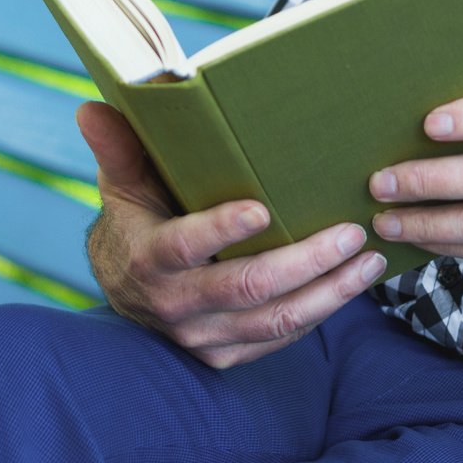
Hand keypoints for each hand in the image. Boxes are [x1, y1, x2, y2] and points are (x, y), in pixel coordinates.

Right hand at [77, 101, 386, 368]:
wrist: (126, 290)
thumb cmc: (137, 220)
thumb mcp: (122, 183)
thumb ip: (117, 148)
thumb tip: (92, 108)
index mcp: (148, 260)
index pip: (185, 246)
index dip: (222, 231)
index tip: (262, 208)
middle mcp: (174, 306)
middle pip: (246, 289)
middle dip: (306, 261)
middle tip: (352, 231)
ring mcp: (203, 337)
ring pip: (275, 321)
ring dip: (330, 292)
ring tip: (370, 260)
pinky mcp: (226, 354)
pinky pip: (280, 338)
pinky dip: (321, 312)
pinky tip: (353, 284)